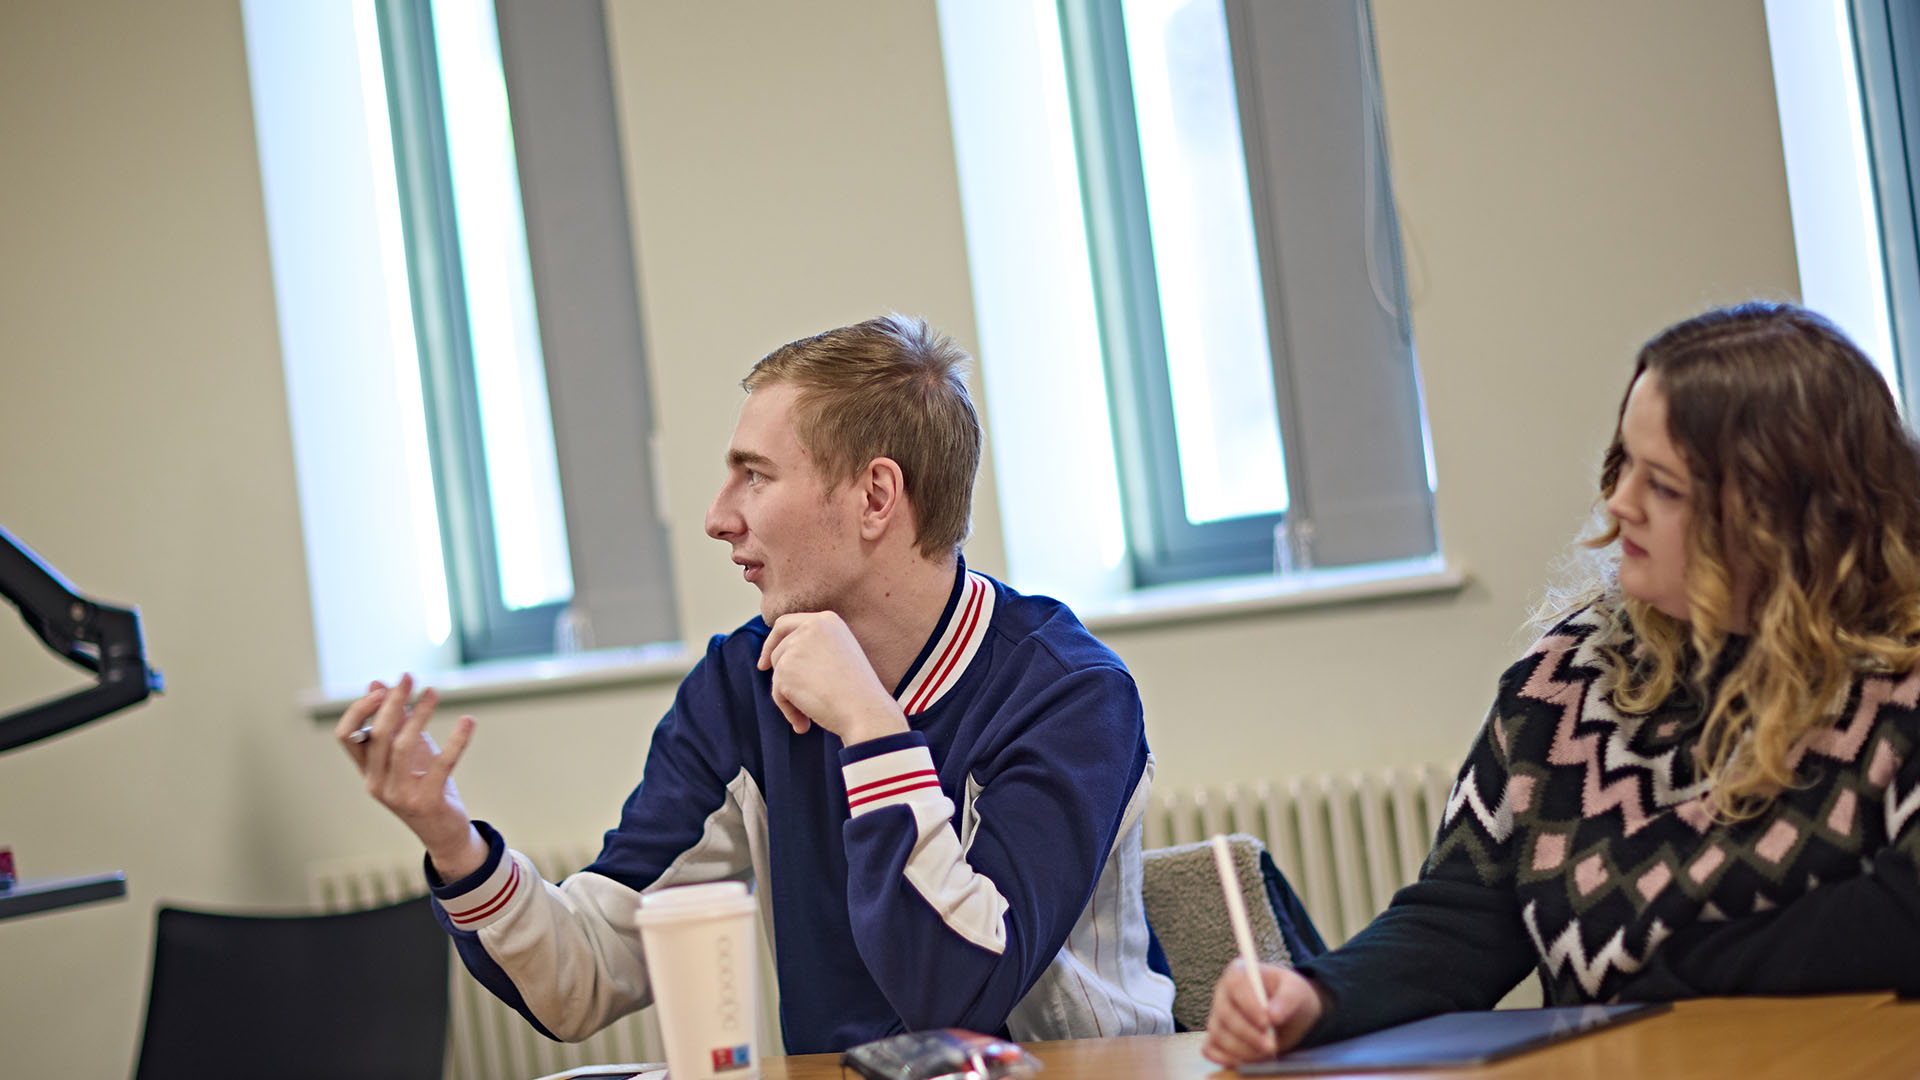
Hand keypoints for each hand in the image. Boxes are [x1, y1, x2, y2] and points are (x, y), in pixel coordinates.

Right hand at [334, 673, 485, 879]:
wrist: (444, 832)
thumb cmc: (425, 785)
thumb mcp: (410, 752)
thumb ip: (395, 721)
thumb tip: (378, 684)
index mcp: (367, 770)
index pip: (346, 736)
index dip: (359, 709)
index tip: (382, 687)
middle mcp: (377, 783)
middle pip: (376, 735)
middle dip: (391, 702)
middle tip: (409, 678)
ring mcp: (399, 795)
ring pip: (402, 746)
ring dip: (419, 714)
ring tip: (434, 692)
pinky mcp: (427, 801)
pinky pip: (442, 765)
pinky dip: (456, 740)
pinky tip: (468, 721)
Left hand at [757, 611, 906, 744]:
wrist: (865, 710)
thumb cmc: (858, 690)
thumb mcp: (841, 655)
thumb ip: (816, 648)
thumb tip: (784, 658)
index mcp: (827, 620)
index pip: (785, 623)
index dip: (772, 641)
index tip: (765, 660)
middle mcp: (809, 627)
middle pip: (778, 649)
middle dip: (777, 672)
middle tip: (780, 691)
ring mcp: (795, 647)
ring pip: (778, 673)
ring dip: (789, 695)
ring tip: (812, 711)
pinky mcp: (785, 670)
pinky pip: (778, 693)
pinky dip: (789, 710)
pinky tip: (805, 724)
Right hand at [1201, 960, 1326, 1066]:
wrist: (1290, 1015)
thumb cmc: (1290, 997)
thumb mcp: (1296, 991)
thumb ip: (1287, 1000)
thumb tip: (1273, 1016)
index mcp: (1239, 972)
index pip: (1235, 985)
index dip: (1248, 1004)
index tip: (1267, 1023)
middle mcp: (1223, 993)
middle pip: (1225, 1014)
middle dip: (1248, 1034)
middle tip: (1271, 1046)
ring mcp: (1217, 1016)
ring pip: (1218, 1034)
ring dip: (1242, 1049)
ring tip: (1267, 1053)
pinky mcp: (1216, 1037)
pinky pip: (1211, 1050)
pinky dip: (1226, 1058)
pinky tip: (1248, 1061)